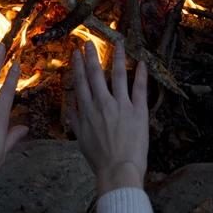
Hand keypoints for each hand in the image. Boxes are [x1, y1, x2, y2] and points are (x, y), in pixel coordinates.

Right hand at [68, 42, 148, 194]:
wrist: (118, 170)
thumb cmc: (99, 159)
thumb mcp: (81, 140)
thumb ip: (76, 122)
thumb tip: (70, 109)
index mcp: (87, 110)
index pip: (80, 82)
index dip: (77, 66)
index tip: (76, 53)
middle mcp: (102, 103)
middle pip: (95, 74)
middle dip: (91, 56)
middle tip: (89, 42)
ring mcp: (121, 105)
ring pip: (118, 75)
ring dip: (118, 57)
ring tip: (118, 43)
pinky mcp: (138, 111)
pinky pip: (139, 88)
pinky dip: (141, 74)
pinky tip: (142, 63)